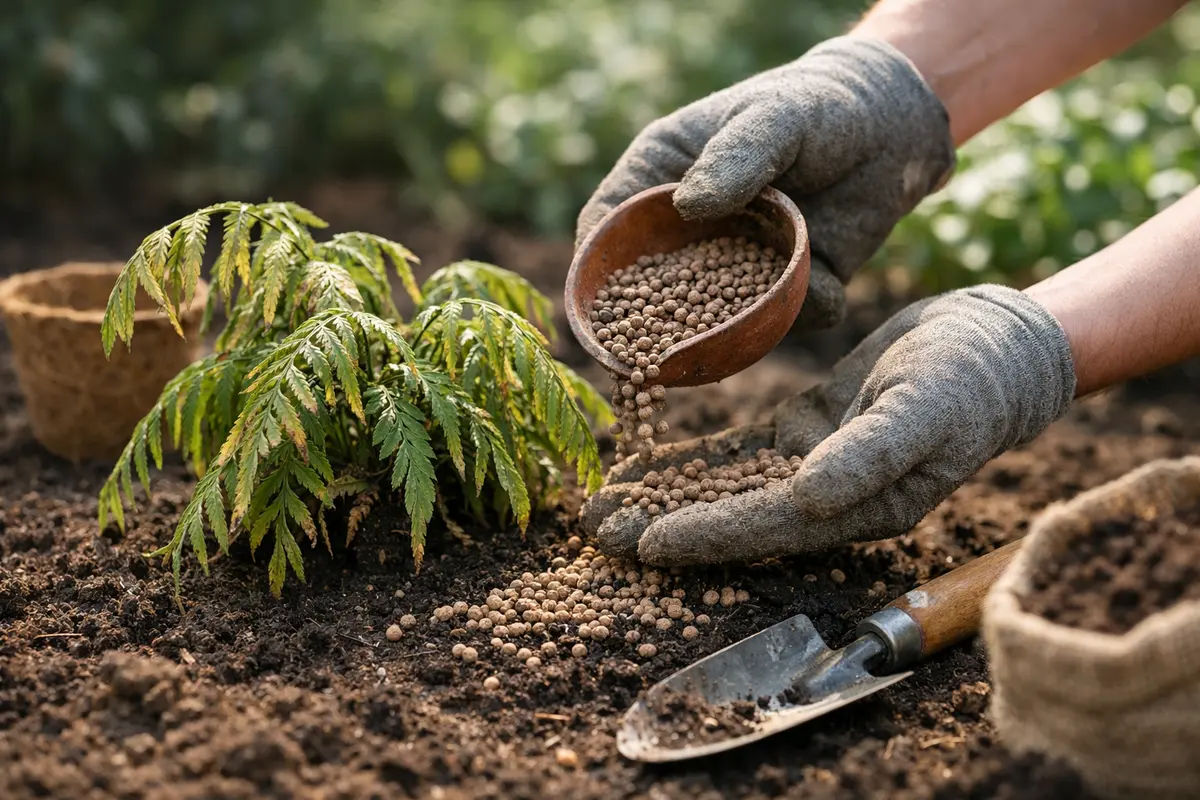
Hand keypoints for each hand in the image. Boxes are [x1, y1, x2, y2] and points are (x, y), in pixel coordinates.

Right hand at [575, 36, 955, 331]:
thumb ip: (736, 157)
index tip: (598, 305)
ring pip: (714, 318)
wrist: (893, 124)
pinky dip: (802, 313)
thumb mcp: (776, 117)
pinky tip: (828, 286)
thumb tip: (691, 206)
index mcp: (661, 180)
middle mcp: (688, 232)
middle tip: (661, 354)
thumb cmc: (817, 105)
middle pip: (649, 290)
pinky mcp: (783, 289)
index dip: (594, 268)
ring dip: (734, 330)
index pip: (608, 227)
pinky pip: (782, 321)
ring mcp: (733, 266)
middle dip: (653, 326)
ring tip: (759, 322)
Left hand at [580, 286, 1075, 564]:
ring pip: (724, 487)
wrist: (993, 343)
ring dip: (664, 496)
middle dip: (664, 524)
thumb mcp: (925, 409)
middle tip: (596, 529)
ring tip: (602, 502)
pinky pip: (735, 451)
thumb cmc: (970, 379)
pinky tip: (641, 462)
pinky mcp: (801, 432)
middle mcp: (828, 498)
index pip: (769, 528)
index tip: (648, 542)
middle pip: (732, 518)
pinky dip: (689, 460)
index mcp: (860, 507)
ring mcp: (811, 466)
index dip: (708, 535)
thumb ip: (869, 454)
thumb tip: (808, 497)